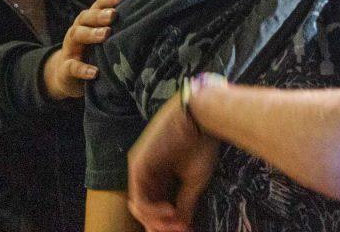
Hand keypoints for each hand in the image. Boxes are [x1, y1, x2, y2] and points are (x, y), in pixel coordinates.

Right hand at [43, 0, 128, 99]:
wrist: (65, 76)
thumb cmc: (92, 53)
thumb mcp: (103, 40)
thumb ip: (117, 30)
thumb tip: (147, 20)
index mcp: (89, 21)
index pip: (99, 5)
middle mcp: (78, 30)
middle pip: (86, 16)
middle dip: (100, 15)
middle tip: (114, 15)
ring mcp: (70, 48)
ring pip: (77, 35)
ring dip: (91, 33)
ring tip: (106, 34)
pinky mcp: (66, 68)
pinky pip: (72, 67)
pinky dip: (83, 69)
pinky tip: (95, 72)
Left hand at [127, 92, 219, 231]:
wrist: (202, 119)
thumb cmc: (201, 145)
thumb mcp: (194, 181)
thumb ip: (184, 204)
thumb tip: (182, 227)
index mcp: (160, 175)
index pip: (157, 207)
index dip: (169, 223)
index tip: (187, 230)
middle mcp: (146, 173)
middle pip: (146, 210)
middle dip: (161, 225)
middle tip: (180, 231)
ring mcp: (139, 169)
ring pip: (140, 207)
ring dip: (157, 221)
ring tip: (176, 223)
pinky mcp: (137, 165)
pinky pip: (139, 198)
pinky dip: (153, 211)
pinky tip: (170, 211)